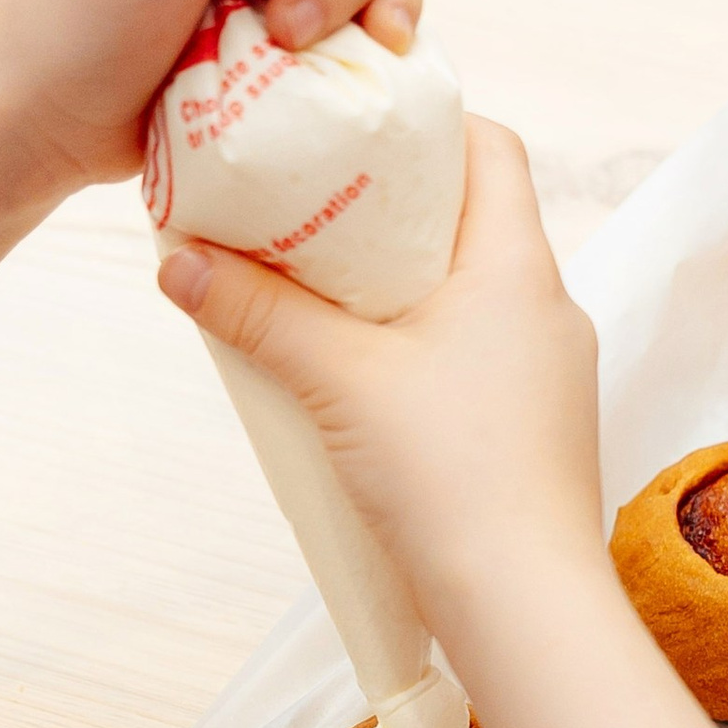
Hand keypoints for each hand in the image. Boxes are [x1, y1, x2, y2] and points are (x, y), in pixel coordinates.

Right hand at [155, 123, 602, 642]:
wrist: (524, 605)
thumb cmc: (449, 477)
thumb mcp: (336, 380)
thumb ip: (257, 312)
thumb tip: (177, 262)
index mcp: (518, 264)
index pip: (492, 146)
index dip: (428, 122)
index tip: (356, 127)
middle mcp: (549, 307)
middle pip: (473, 218)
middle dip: (391, 207)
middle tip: (310, 205)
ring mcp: (550, 373)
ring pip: (472, 294)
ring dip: (400, 285)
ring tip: (319, 291)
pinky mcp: (536, 429)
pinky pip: (476, 357)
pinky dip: (420, 346)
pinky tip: (360, 377)